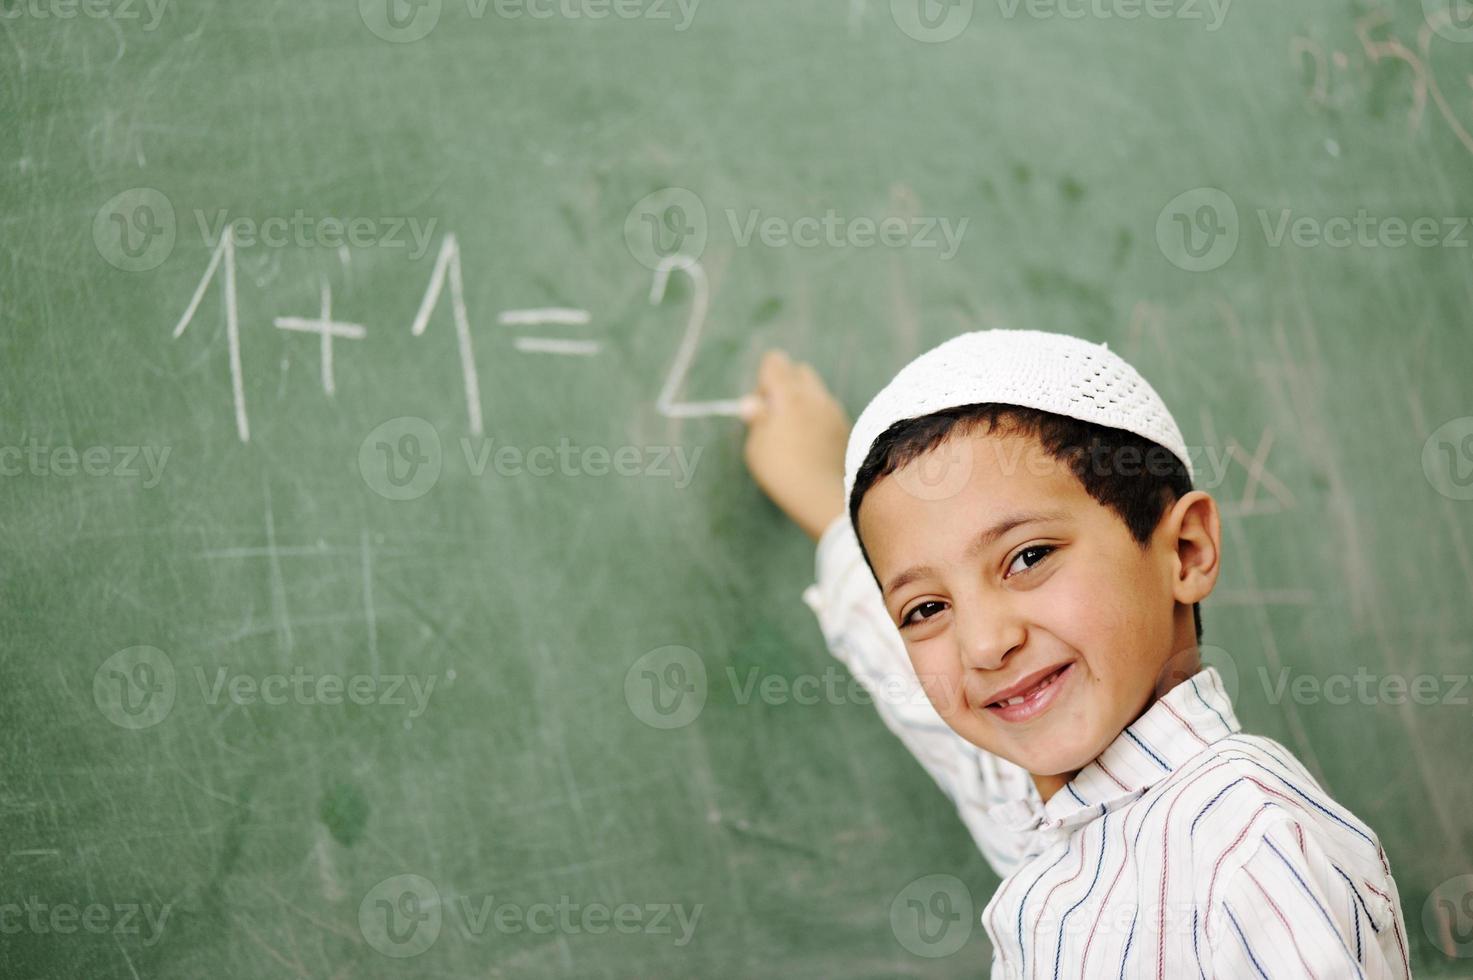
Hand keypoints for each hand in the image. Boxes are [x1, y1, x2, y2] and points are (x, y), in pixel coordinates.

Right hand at [740, 350, 849, 541]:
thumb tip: (752, 402)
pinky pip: (828, 409)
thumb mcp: (757, 446)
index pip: (775, 362)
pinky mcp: (845, 425)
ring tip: (794, 431)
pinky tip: (811, 441)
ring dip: (803, 400)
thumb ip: (756, 419)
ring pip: (816, 390)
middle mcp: (814, 395)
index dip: (764, 379)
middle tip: (776, 416)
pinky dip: (818, 416)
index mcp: (788, 394)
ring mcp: (833, 409)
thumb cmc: (782, 470)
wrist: (824, 495)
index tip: (763, 405)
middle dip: (786, 384)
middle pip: (799, 371)